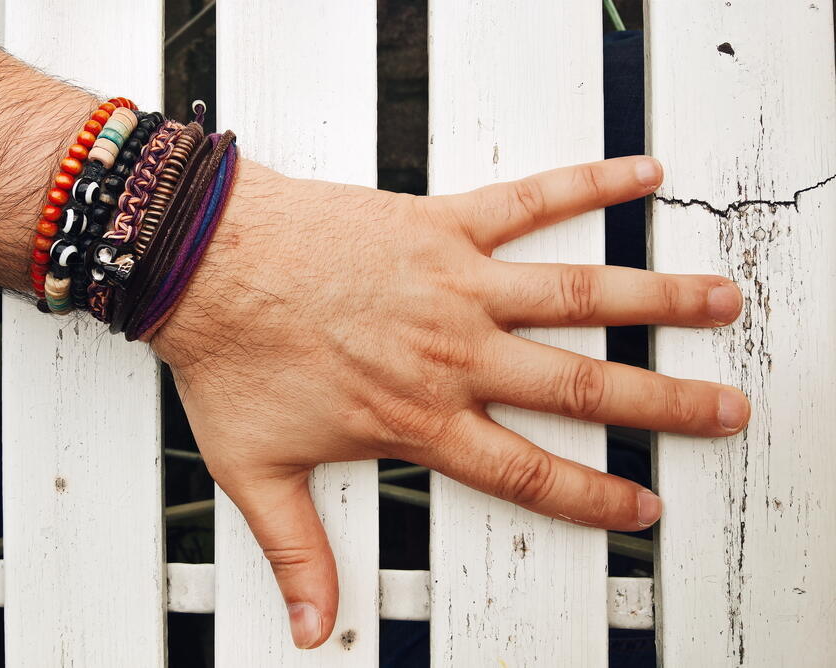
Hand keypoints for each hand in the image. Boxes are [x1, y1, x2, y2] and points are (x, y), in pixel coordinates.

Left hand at [148, 155, 748, 648]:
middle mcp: (454, 352)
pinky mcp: (439, 225)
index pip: (528, 469)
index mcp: (420, 415)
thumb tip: (309, 628)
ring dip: (656, 298)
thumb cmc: (230, 356)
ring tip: (718, 298)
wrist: (202, 263)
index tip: (643, 503)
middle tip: (724, 409)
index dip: (593, 494)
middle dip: (664, 403)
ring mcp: (455, 284)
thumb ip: (296, 554)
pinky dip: (587, 184)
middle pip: (583, 385)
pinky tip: (638, 175)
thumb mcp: (258, 473)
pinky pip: (529, 200)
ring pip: (578, 295)